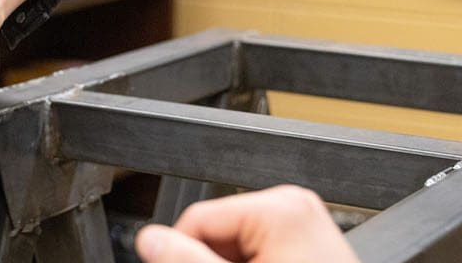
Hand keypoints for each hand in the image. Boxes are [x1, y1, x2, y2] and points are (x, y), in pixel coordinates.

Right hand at [135, 185, 358, 262]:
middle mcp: (296, 204)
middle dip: (210, 260)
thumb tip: (150, 239)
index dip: (181, 252)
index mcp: (280, 207)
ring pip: (237, 242)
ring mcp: (306, 221)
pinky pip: (262, 247)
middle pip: (218, 230)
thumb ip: (189, 260)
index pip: (198, 218)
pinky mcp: (311, 240)